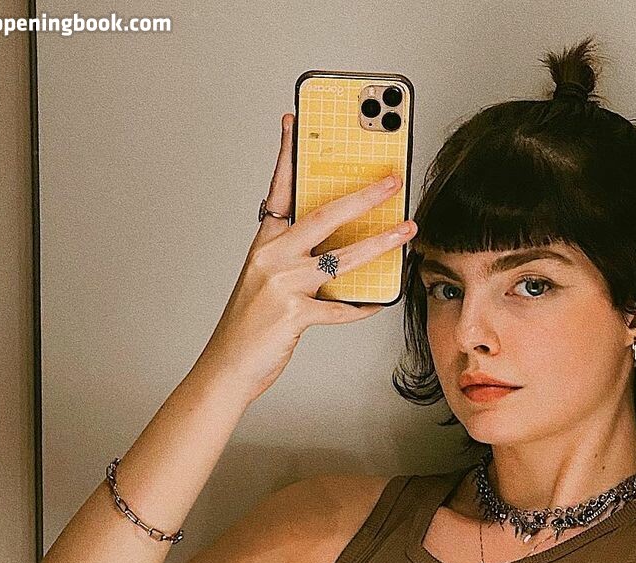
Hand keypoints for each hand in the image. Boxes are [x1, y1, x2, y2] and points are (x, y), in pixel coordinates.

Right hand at [195, 113, 414, 402]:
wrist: (228, 366)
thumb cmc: (250, 325)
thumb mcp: (266, 280)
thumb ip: (297, 260)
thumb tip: (339, 249)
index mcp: (264, 243)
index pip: (279, 189)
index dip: (288, 154)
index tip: (295, 122)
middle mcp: (272, 257)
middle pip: (324, 215)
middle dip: (363, 195)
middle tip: (391, 180)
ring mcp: (283, 285)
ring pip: (342, 257)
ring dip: (380, 243)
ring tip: (406, 232)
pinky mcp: (294, 315)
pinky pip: (340, 309)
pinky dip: (362, 308)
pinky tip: (380, 303)